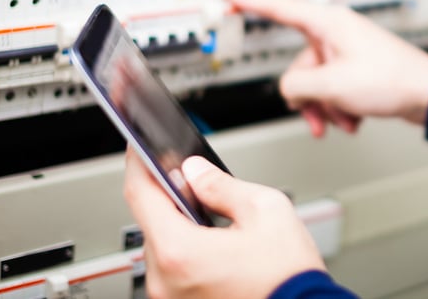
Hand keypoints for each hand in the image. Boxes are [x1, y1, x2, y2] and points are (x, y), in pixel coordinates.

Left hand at [124, 150, 324, 298]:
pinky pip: (172, 270)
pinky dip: (187, 251)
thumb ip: (221, 185)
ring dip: (180, 226)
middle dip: (170, 196)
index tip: (139, 147)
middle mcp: (165, 280)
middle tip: (195, 181)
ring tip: (217, 221)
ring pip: (162, 246)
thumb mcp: (265, 210)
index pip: (141, 194)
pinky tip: (216, 246)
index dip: (139, 163)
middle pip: (152, 221)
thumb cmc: (288, 276)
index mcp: (180, 252)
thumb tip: (196, 171)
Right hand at [222, 0, 427, 136]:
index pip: (278, 7)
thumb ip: (296, 86)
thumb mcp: (333, 85)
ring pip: (314, 84)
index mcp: (328, 23)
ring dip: (325, 108)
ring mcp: (346, 52)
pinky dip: (339, 109)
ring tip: (345, 121)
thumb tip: (289, 91)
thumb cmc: (392, 80)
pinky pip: (332, 91)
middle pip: (296, 66)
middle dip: (306, 97)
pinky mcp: (356, 70)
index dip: (247, 1)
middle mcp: (335, 33)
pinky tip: (354, 120)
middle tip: (321, 114)